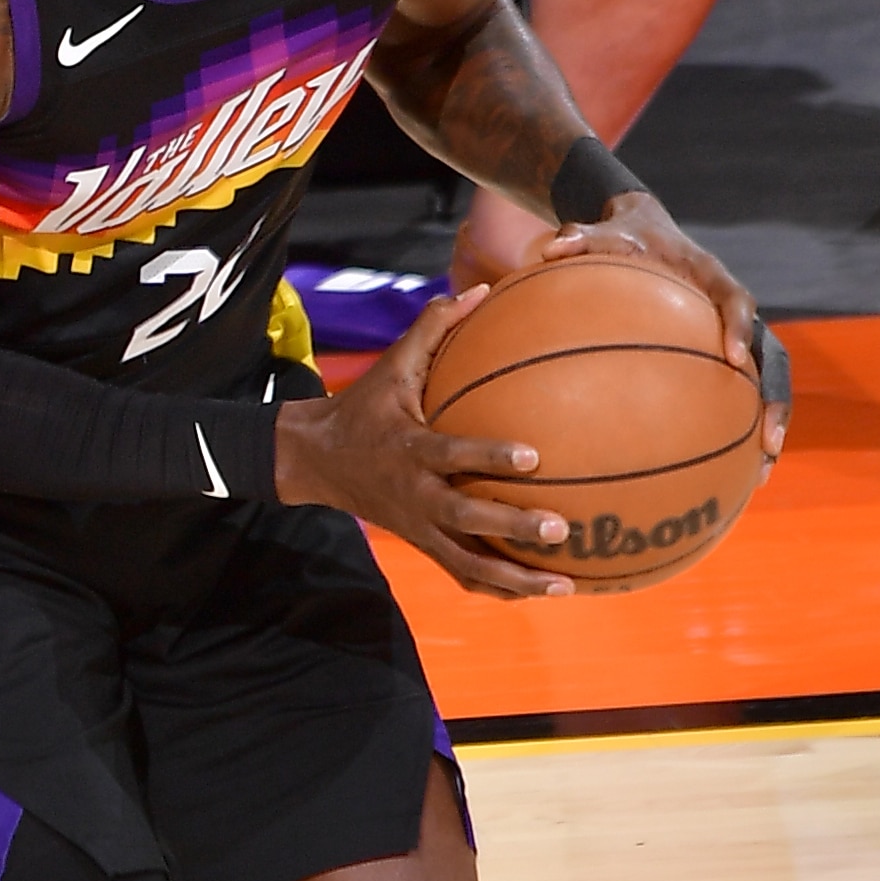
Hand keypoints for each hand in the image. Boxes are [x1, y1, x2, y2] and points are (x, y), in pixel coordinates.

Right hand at [273, 289, 576, 597]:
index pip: (451, 455)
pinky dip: (499, 588)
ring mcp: (419, 527)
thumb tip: (482, 288)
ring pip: (468, 563)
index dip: (488, 458)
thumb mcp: (391, 365)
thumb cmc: (364, 407)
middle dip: (511, 527)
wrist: (315, 461)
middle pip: (466, 520)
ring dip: (515, 578)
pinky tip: (539, 592)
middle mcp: (415, 494)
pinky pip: (463, 574)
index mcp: (409, 449)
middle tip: (560, 529)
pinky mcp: (422, 545)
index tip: (532, 456)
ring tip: (564, 586)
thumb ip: (435, 327)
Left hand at [534, 198, 783, 454]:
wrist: (647, 234)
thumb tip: (552, 247)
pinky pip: (734, 395)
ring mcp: (735, 337)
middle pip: (771, 356)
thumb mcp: (605, 233)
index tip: (733, 358)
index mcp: (715, 279)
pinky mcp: (722, 357)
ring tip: (762, 472)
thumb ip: (583, 239)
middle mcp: (735, 311)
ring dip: (766, 425)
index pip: (737, 301)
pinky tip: (720, 473)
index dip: (739, 328)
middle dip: (773, 397)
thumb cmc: (626, 237)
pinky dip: (732, 431)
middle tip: (769, 439)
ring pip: (763, 382)